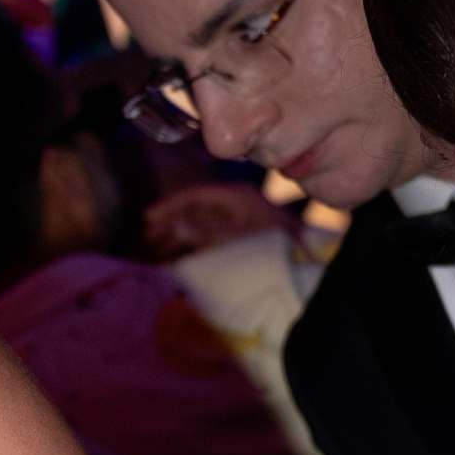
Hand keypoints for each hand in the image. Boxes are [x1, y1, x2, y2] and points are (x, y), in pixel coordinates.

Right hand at [145, 183, 291, 257]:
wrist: (305, 257)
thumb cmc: (270, 244)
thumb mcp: (234, 237)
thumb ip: (202, 232)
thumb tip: (173, 226)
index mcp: (234, 197)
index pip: (194, 196)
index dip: (169, 207)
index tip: (148, 219)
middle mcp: (236, 205)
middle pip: (196, 210)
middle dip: (171, 223)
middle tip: (149, 239)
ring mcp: (241, 220)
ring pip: (202, 225)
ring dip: (180, 237)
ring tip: (161, 253)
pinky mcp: (245, 236)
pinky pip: (212, 237)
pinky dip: (195, 245)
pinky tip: (183, 258)